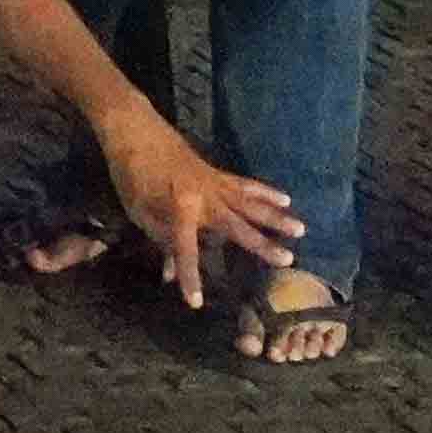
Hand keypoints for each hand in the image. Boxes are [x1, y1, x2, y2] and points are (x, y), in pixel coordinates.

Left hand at [100, 107, 303, 300]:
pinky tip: (286, 199)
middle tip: (287, 260)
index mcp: (178, 208)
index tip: (196, 302)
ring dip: (276, 217)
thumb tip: (171, 274)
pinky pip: (246, 185)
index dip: (190, 275)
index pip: (185, 249)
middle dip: (261, 245)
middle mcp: (204, 197)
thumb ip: (160, 241)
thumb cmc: (131, 174)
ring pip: (250, 203)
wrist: (136, 131)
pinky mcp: (218, 174)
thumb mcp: (138, 212)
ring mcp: (214, 184)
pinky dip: (266, 192)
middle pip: (236, 225)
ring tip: (300, 229)